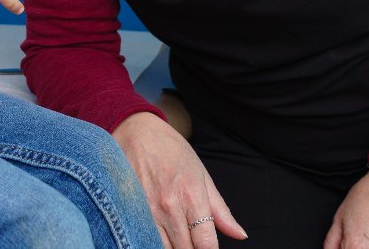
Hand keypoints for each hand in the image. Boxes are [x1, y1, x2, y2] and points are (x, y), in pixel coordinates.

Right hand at [112, 112, 245, 247]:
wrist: (137, 131)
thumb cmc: (172, 151)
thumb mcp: (202, 175)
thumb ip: (220, 211)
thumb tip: (240, 235)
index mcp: (192, 196)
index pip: (205, 244)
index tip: (208, 248)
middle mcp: (169, 207)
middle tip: (192, 240)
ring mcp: (146, 210)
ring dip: (172, 247)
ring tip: (176, 236)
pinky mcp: (128, 211)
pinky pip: (142, 239)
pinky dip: (152, 242)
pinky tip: (158, 235)